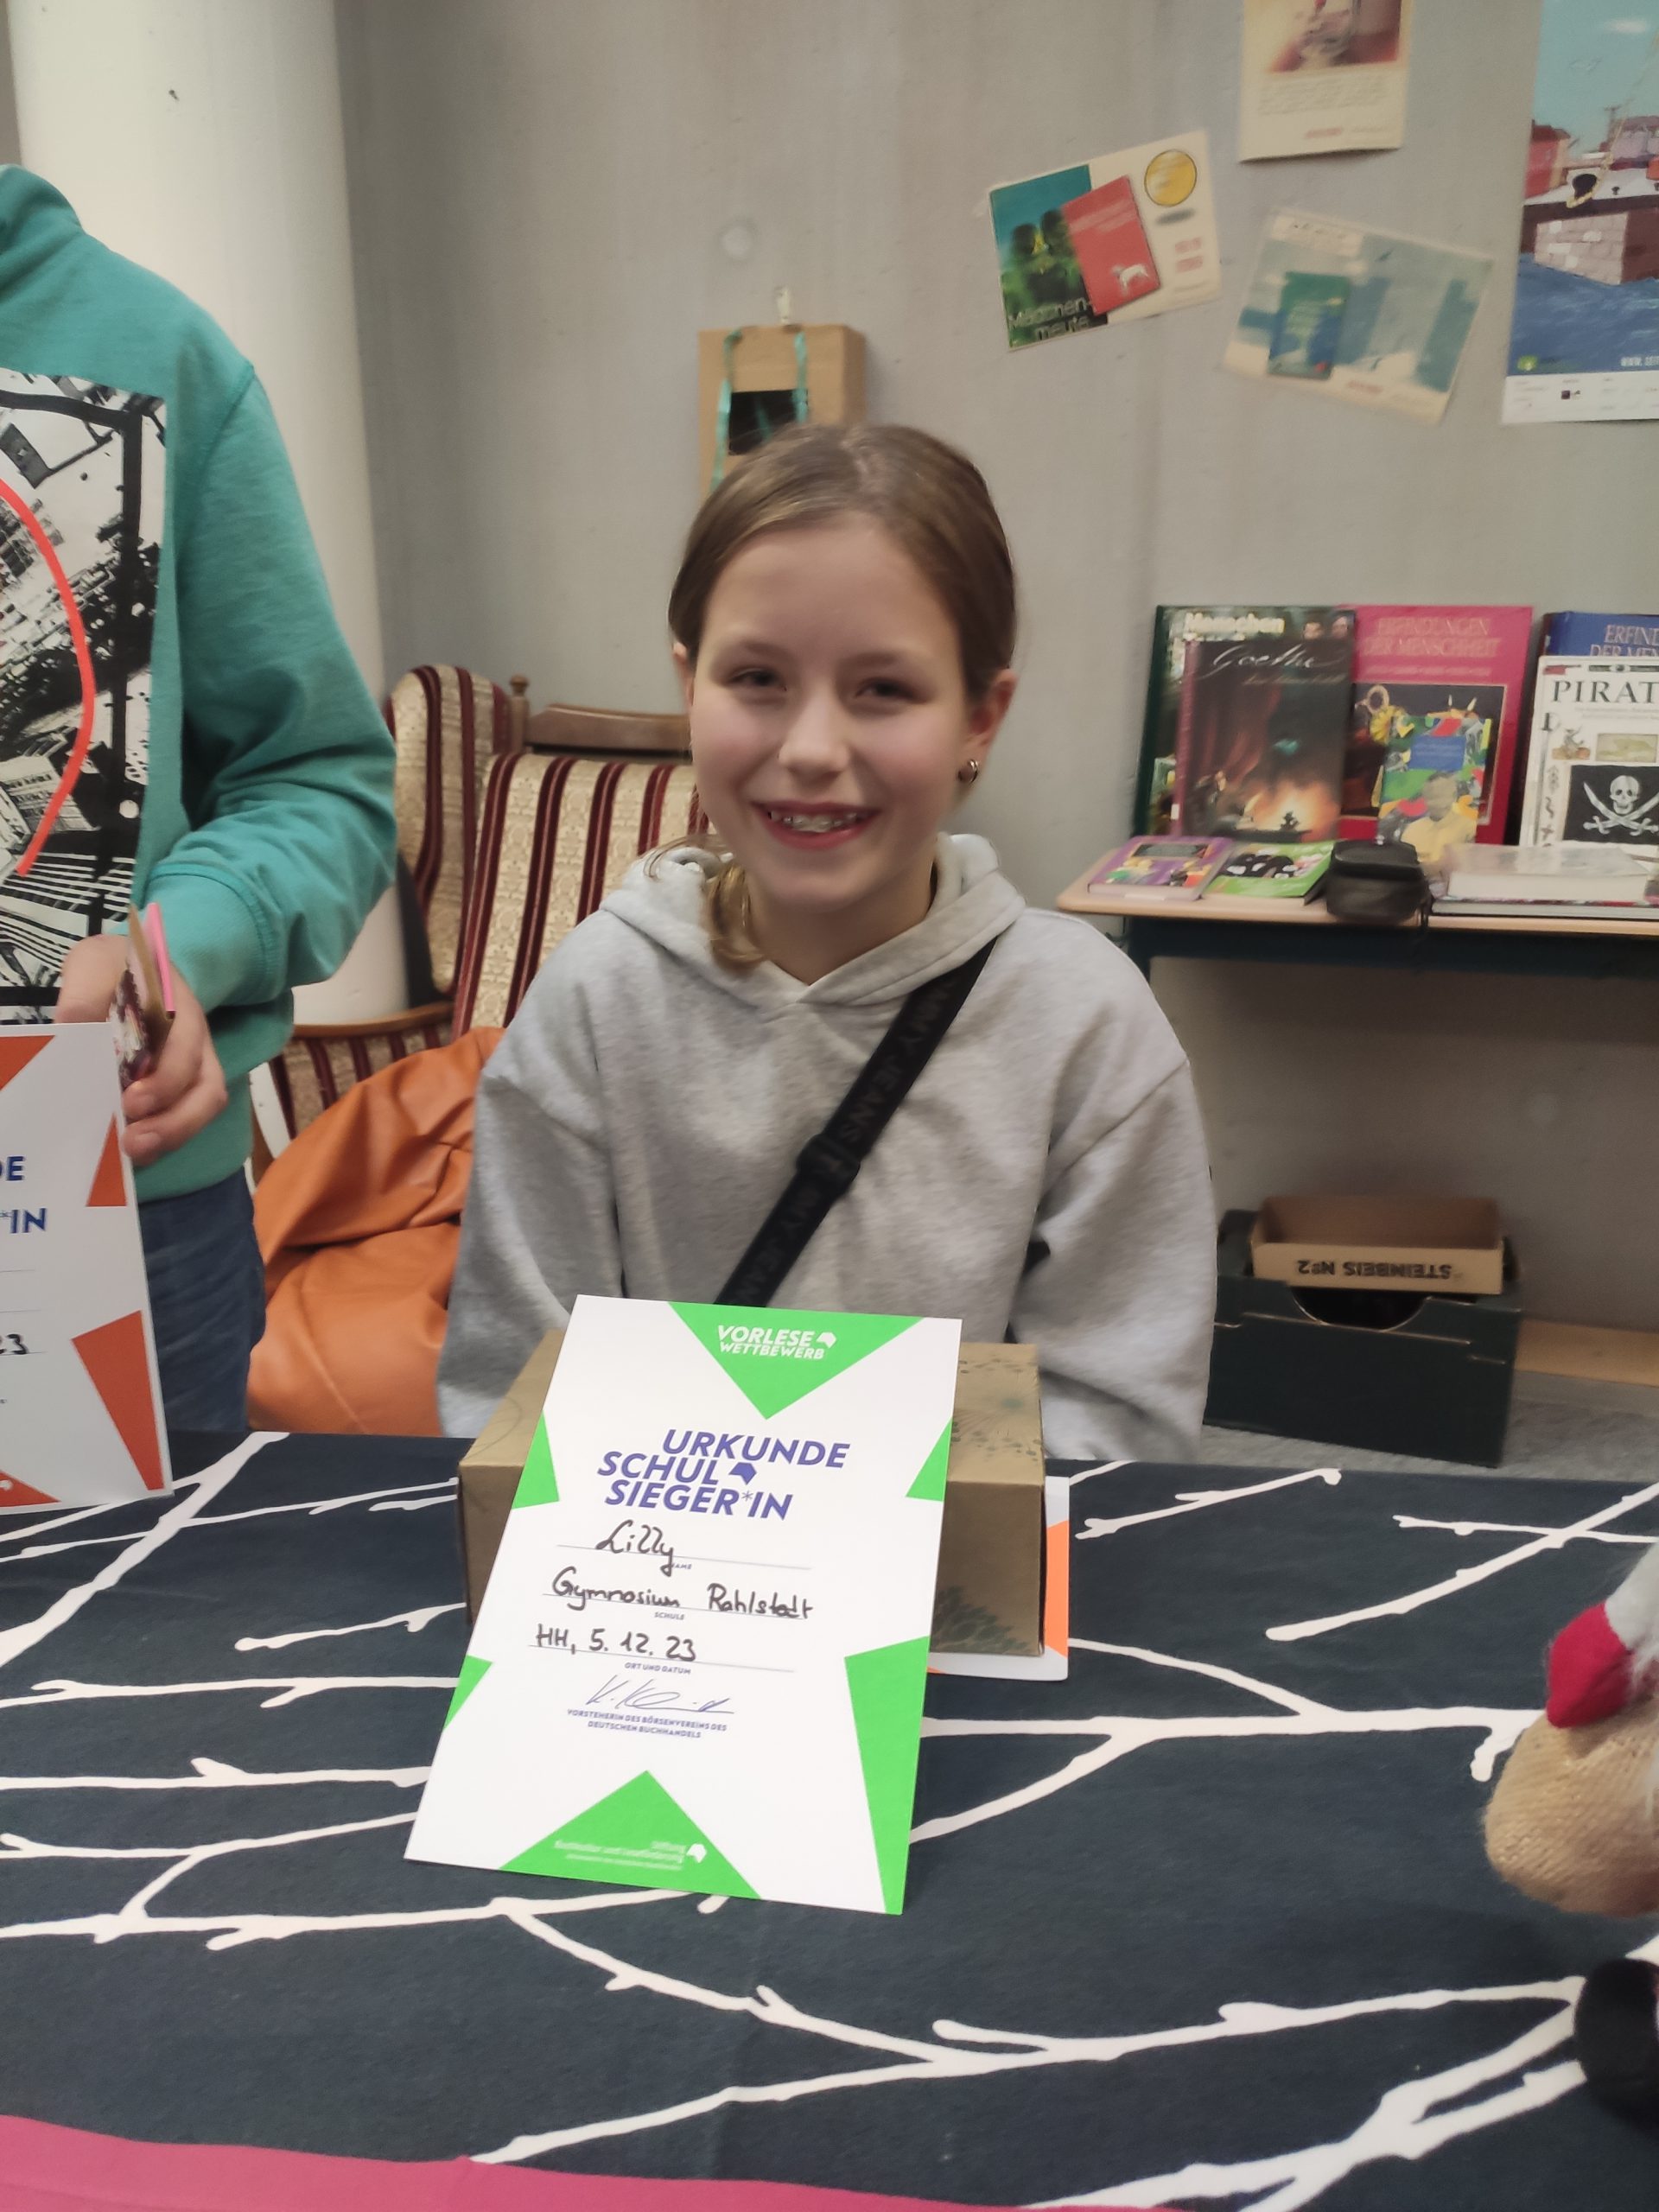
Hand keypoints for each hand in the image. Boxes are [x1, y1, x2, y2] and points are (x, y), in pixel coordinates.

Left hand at [55, 934, 227, 1163]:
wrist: (125, 969)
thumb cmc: (112, 971)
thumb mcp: (94, 966)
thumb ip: (85, 994)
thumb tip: (73, 1028)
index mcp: (179, 1009)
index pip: (186, 1049)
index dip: (165, 1081)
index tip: (130, 1101)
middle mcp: (196, 1041)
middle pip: (207, 1088)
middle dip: (174, 1121)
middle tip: (133, 1140)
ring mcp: (193, 1065)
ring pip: (203, 1107)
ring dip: (173, 1134)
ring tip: (135, 1152)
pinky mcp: (180, 1087)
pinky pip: (186, 1117)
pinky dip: (164, 1137)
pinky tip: (133, 1150)